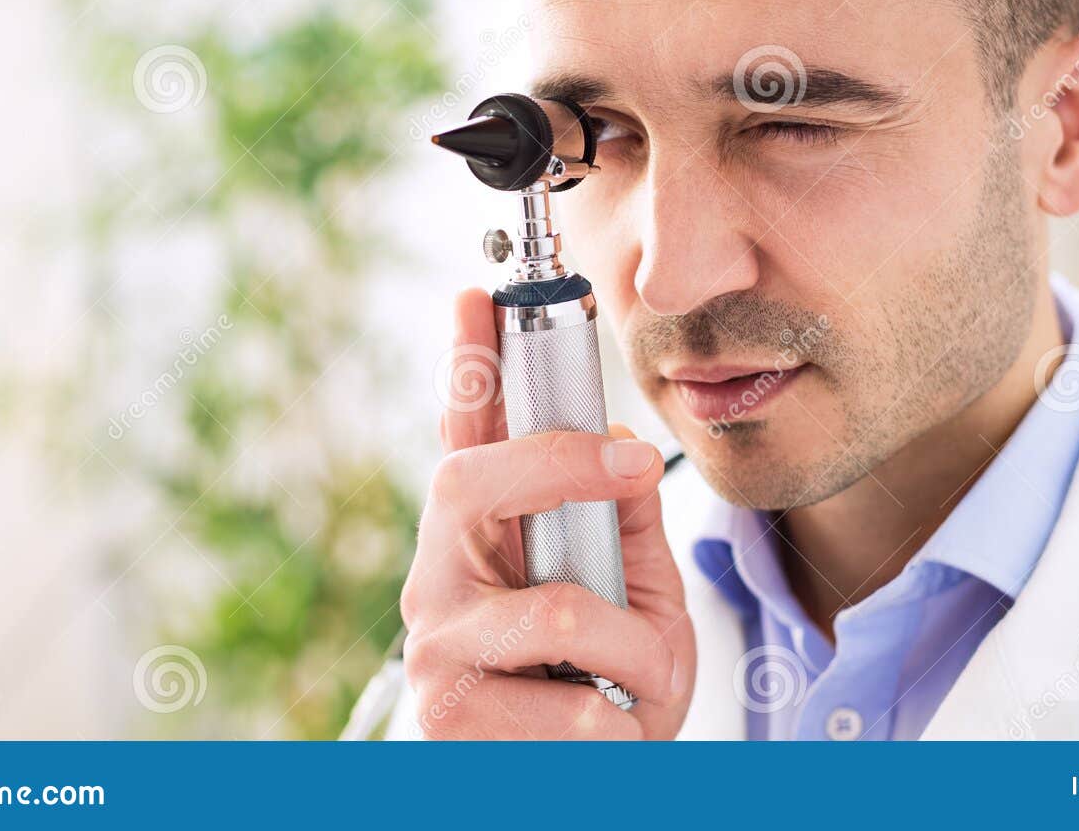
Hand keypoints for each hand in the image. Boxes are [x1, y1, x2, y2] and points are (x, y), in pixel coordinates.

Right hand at [398, 288, 695, 738]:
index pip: (465, 438)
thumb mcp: (641, 599)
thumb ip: (627, 524)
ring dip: (632, 650)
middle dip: (557, 462)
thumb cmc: (608, 691)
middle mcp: (441, 580)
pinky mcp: (447, 716)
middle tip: (632, 463)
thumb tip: (622, 448)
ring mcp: (436, 646)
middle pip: (470, 483)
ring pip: (556, 610)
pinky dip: (614, 722)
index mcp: (486, 541)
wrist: (592, 790)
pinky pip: (566, 700)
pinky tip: (599, 735)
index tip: (477, 296)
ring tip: (641, 681)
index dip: (465, 365)